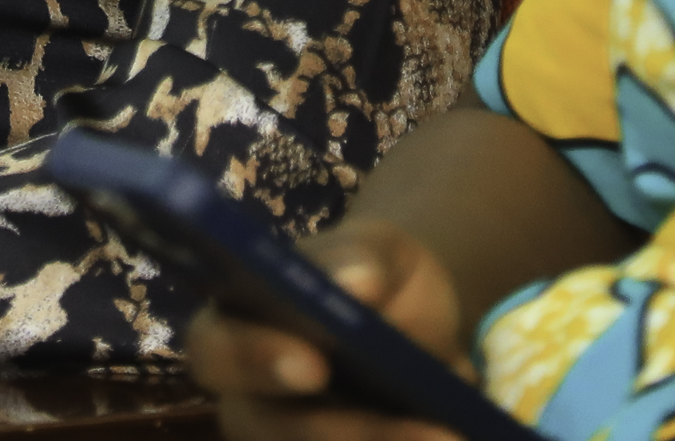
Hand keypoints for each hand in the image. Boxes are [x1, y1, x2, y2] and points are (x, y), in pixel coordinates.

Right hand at [183, 220, 473, 440]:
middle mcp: (249, 400)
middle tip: (428, 433)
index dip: (257, 362)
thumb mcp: (379, 253)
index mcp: (236, 328)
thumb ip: (363, 259)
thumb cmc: (377, 280)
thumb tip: (355, 282)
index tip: (317, 367)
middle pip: (266, 432)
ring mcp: (281, 439)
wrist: (412, 324)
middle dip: (343, 435)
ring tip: (452, 437)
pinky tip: (456, 439)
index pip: (218, 352)